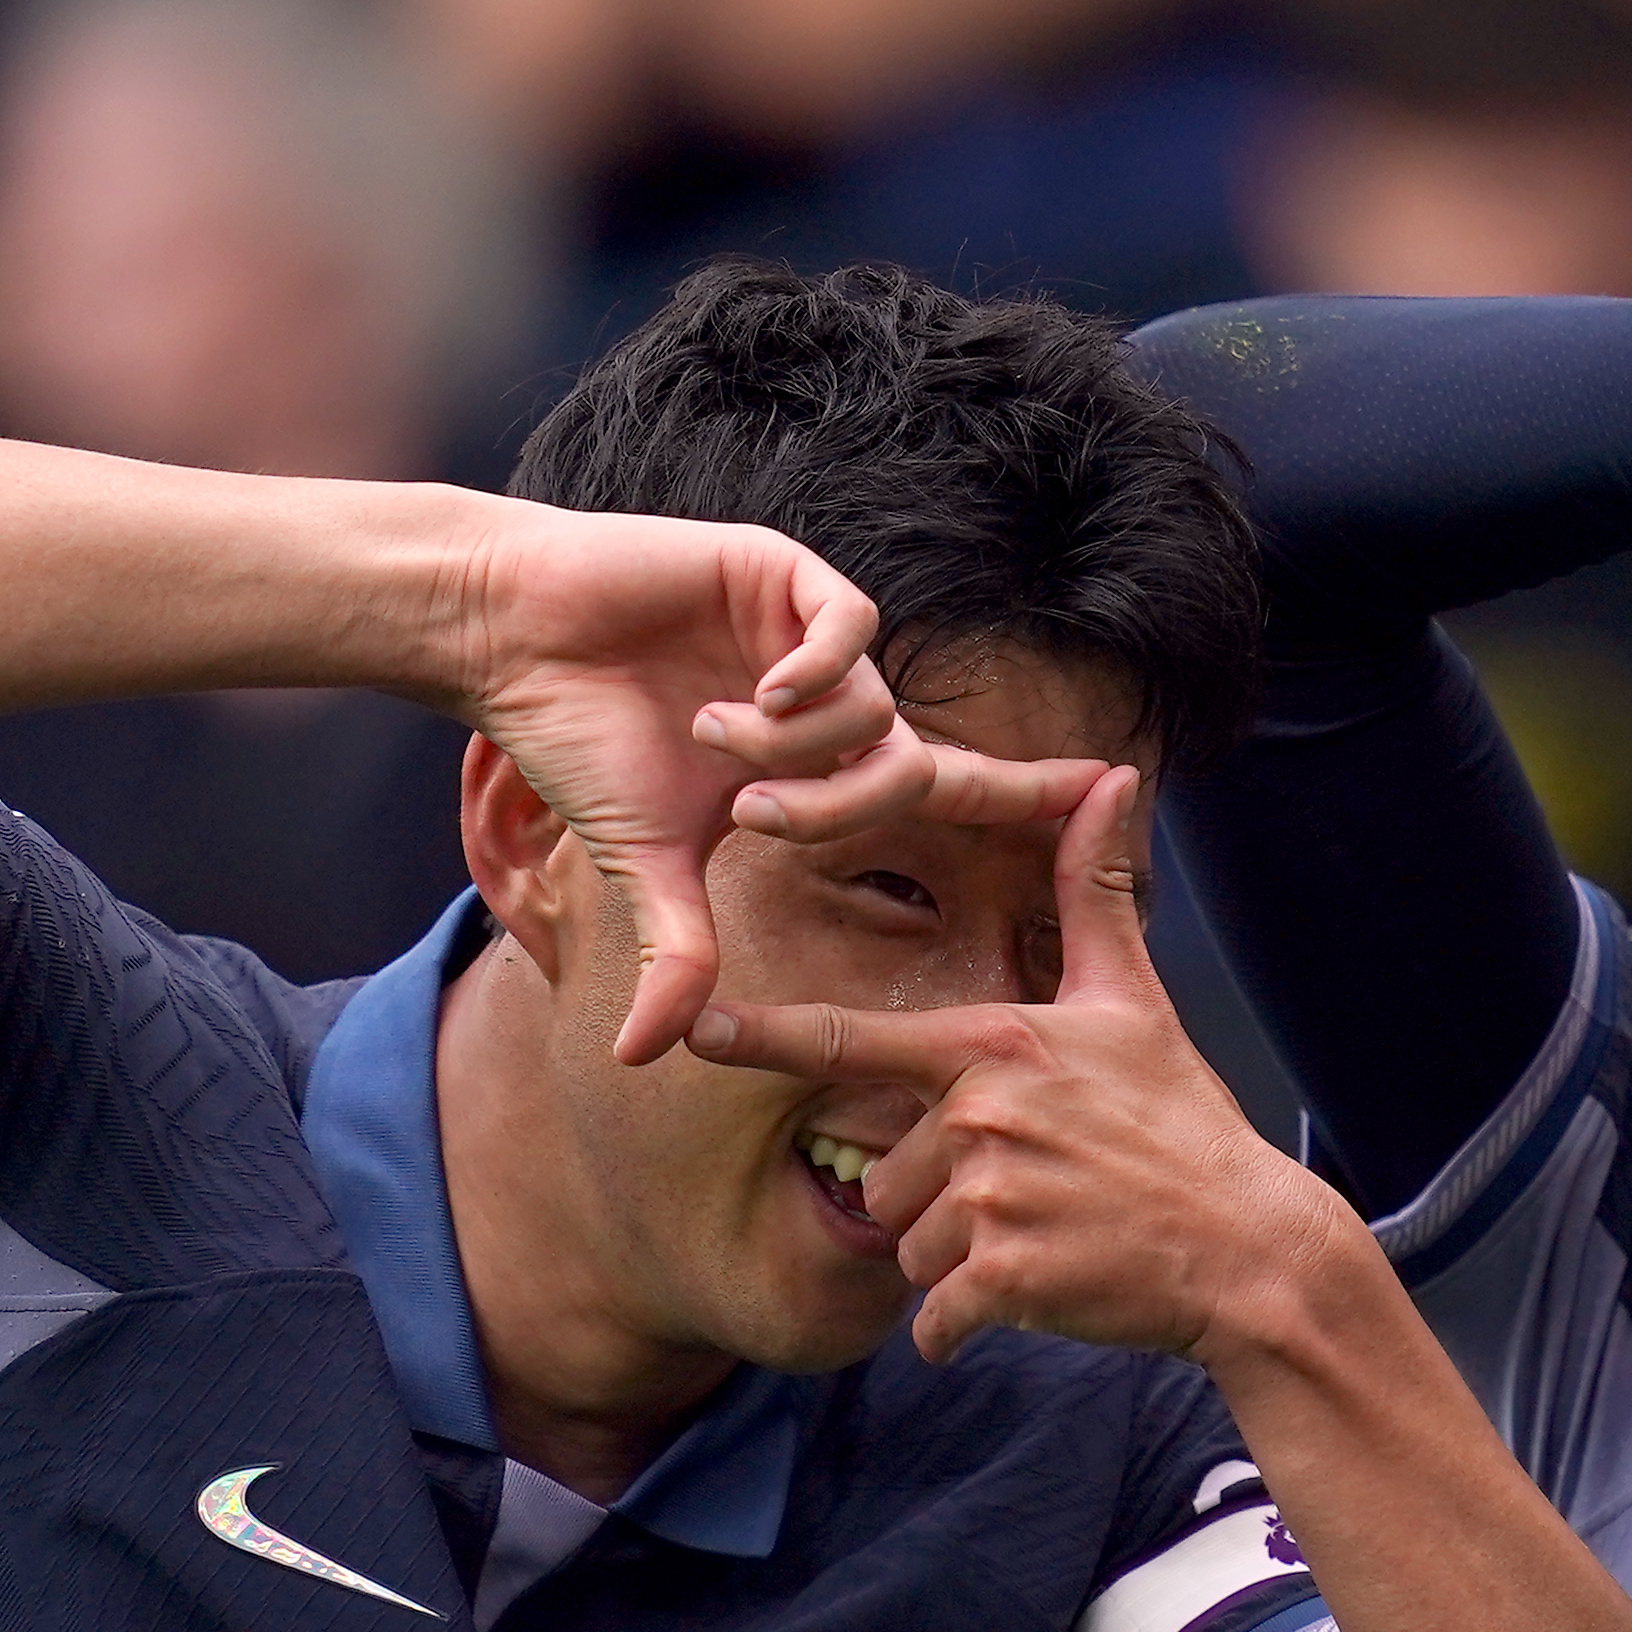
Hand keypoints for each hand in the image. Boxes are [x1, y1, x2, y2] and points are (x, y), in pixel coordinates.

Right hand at [466, 506, 1080, 1060]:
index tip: (1114, 790)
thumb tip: (644, 1058)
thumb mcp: (646, 862)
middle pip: (914, 769)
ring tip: (713, 736)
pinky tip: (759, 692)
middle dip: (846, 811)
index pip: (949, 784)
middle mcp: (834, 697)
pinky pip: (850, 631)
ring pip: (873, 711)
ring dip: (794, 747)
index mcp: (822, 759)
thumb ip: (677, 951)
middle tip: (758, 814)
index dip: (1028, 791)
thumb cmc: (583, 739)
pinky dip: (813, 674)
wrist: (517, 638)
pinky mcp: (785, 573)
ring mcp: (812, 634)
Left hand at [680, 768, 1360, 1364]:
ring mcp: (991, 1197)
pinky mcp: (1005, 1276)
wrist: (1248, 1249)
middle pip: (884, 1173)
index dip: (763, 1037)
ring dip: (958, 1260)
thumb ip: (1096, 895)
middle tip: (1031, 1196)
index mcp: (994, 1046)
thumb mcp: (1138, 1003)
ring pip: (908, 1247)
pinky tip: (1036, 1299)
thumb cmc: (1185, 1127)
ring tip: (1045, 1239)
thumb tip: (1112, 779)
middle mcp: (980, 1114)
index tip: (694, 1030)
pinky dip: (967, 1325)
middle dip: (936, 1198)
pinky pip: (937, 1317)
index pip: (852, 1041)